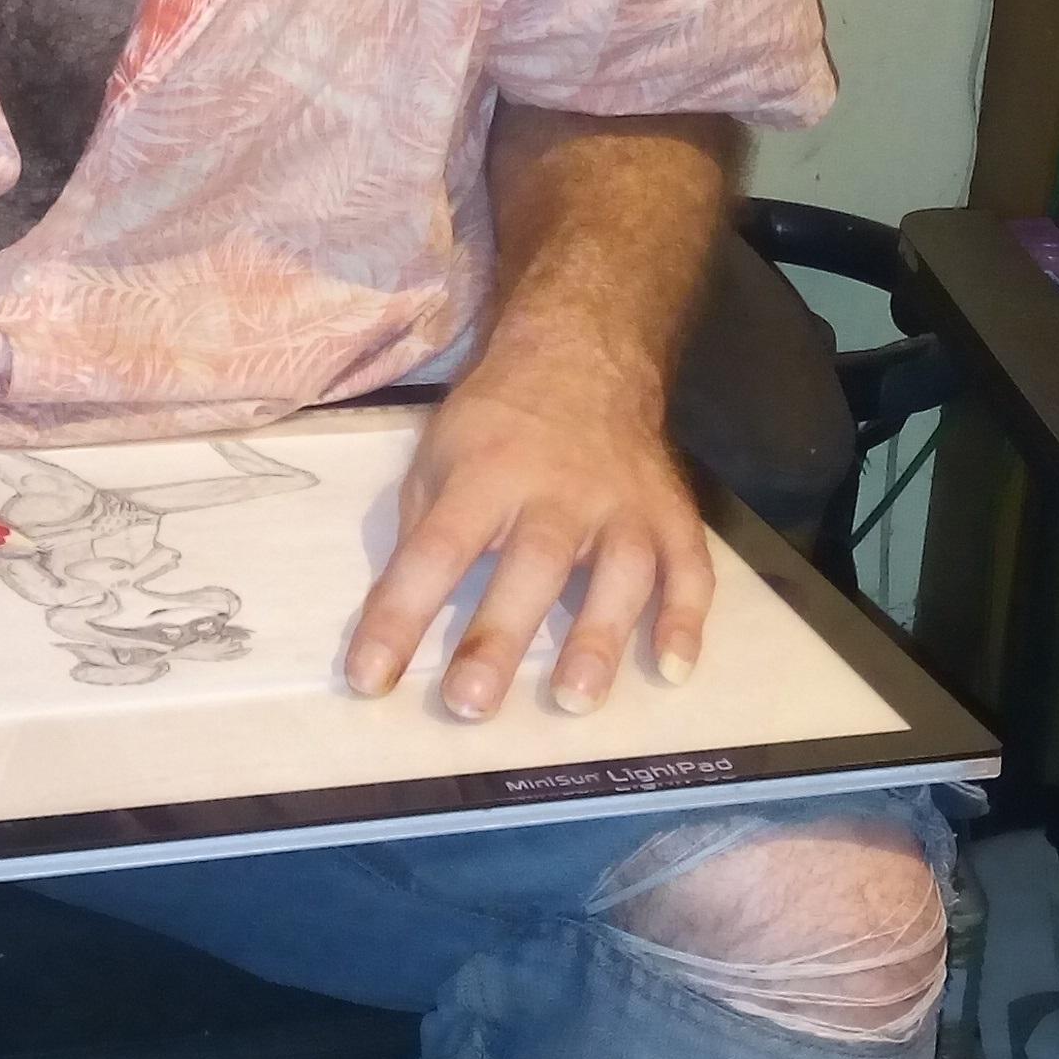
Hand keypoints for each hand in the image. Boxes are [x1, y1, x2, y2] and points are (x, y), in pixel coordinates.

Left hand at [343, 359, 711, 718]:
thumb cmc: (497, 422)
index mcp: (486, 473)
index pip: (435, 550)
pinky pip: (690, 568)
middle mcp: (560, 491)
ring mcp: (624, 502)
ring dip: (598, 639)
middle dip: (499, 637)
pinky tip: (672, 671)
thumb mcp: (439, 456)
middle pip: (530, 567)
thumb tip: (400, 618)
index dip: (400, 615)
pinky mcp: (672, 512)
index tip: (368, 677)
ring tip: (573, 701)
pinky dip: (686, 621)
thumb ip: (425, 531)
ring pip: (620, 573)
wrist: (583, 355)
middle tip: (469, 703)